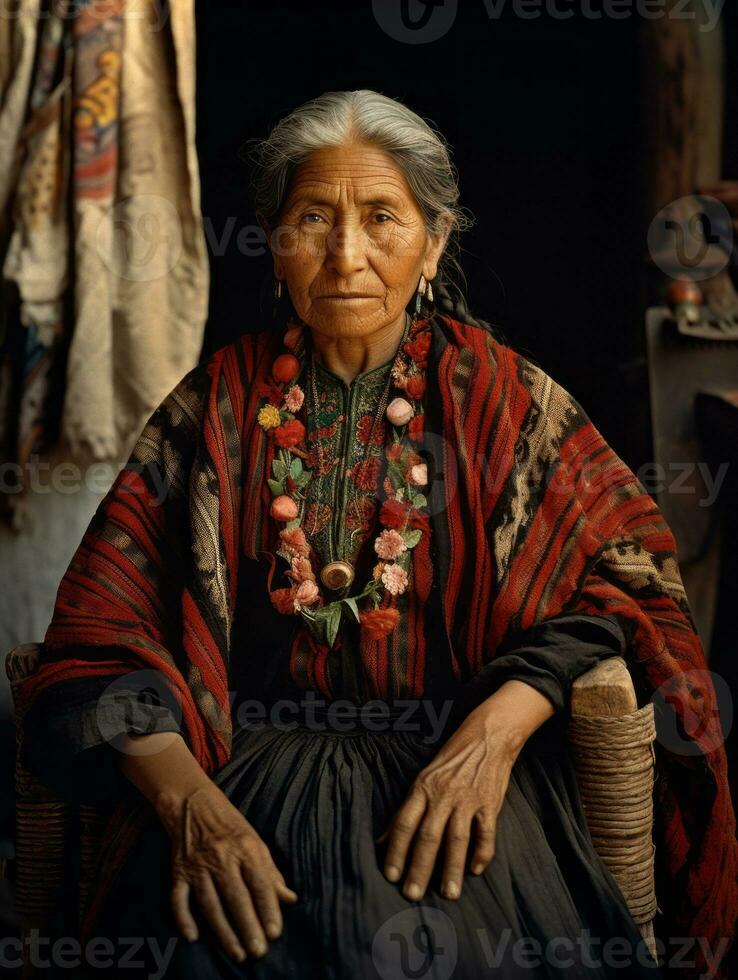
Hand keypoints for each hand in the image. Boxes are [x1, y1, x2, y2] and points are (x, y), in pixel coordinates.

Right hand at [155, 781, 297, 963]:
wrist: (194, 804)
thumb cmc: (231, 827)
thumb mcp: (255, 843)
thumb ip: (271, 873)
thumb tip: (290, 899)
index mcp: (246, 849)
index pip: (260, 883)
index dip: (268, 909)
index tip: (275, 933)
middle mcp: (222, 858)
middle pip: (236, 897)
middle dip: (248, 926)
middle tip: (258, 952)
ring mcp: (198, 866)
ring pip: (210, 903)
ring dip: (223, 931)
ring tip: (237, 953)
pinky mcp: (178, 872)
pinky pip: (178, 899)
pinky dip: (183, 919)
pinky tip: (193, 937)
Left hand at [376, 705, 522, 901]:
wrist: (486, 737)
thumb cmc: (450, 762)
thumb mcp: (422, 779)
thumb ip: (406, 811)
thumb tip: (381, 840)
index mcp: (422, 788)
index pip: (404, 823)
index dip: (396, 850)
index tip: (390, 876)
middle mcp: (443, 794)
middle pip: (428, 836)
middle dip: (419, 868)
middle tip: (413, 895)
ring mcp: (467, 799)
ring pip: (457, 839)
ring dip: (452, 869)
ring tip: (448, 894)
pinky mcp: (490, 803)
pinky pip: (485, 833)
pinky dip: (482, 853)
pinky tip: (475, 870)